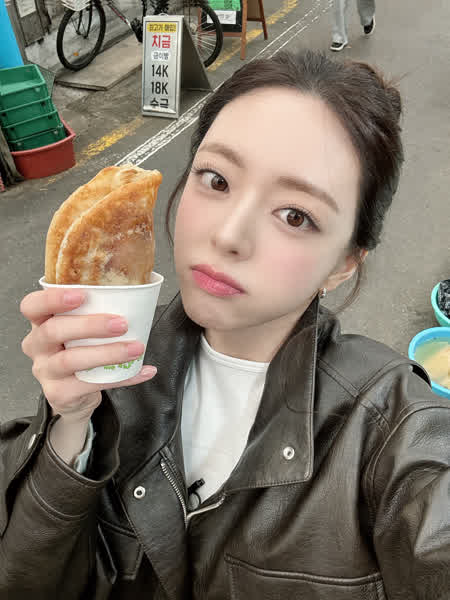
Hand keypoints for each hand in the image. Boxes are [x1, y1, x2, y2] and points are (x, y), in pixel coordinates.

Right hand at [20, 288, 156, 456]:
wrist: (73, 395)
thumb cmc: (79, 350)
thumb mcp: (78, 329)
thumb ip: (94, 311)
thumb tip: (137, 294)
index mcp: (40, 323)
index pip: (32, 306)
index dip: (52, 299)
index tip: (81, 295)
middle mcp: (37, 346)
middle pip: (54, 331)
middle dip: (90, 325)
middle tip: (121, 323)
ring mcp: (46, 372)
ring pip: (71, 360)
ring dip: (107, 353)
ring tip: (135, 348)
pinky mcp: (59, 393)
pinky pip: (91, 385)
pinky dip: (122, 377)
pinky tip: (142, 370)